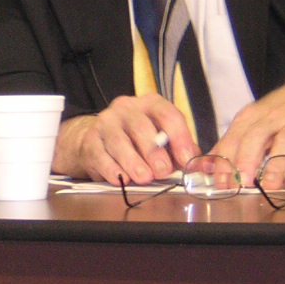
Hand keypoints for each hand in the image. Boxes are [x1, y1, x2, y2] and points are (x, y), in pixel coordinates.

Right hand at [51, 93, 199, 185]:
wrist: (96, 139)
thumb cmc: (135, 140)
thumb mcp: (159, 138)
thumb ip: (177, 148)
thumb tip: (194, 162)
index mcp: (149, 104)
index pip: (167, 114)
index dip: (179, 137)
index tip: (185, 158)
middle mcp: (126, 108)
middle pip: (141, 126)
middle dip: (154, 152)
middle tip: (163, 171)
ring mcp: (106, 122)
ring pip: (119, 141)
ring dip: (133, 161)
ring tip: (144, 177)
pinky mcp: (91, 140)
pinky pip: (101, 155)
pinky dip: (112, 169)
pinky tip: (122, 179)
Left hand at [211, 61, 284, 181]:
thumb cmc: (281, 112)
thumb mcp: (254, 121)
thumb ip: (231, 144)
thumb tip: (206, 167)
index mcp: (251, 117)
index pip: (233, 139)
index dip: (225, 161)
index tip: (220, 183)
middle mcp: (272, 119)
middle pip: (255, 138)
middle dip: (247, 160)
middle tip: (243, 182)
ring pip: (283, 146)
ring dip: (275, 168)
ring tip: (269, 186)